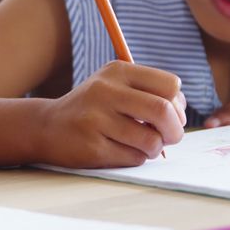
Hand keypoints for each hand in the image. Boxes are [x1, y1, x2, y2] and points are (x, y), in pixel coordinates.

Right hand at [39, 61, 185, 167]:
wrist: (47, 126)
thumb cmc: (93, 107)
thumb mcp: (115, 86)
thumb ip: (149, 92)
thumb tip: (181, 111)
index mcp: (117, 71)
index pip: (170, 86)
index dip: (178, 105)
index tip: (170, 115)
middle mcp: (105, 91)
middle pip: (163, 111)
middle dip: (175, 131)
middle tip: (169, 137)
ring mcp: (96, 119)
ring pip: (151, 141)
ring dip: (154, 149)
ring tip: (141, 145)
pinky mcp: (92, 147)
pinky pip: (134, 158)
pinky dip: (136, 158)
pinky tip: (120, 151)